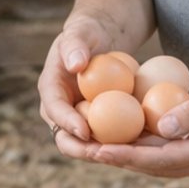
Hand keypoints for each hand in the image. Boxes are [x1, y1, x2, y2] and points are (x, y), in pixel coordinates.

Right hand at [37, 13, 114, 155]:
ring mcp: (78, 118)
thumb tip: (76, 64)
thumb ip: (75, 45)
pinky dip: (118, 145)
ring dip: (101, 154)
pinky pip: (106, 138)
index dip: (66, 122)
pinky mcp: (96, 123)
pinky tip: (138, 148)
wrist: (101, 40)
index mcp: (51, 88)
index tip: (85, 130)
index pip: (53, 109)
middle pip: (64, 138)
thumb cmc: (88, 32)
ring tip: (122, 156)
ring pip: (85, 145)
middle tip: (103, 153)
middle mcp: (60, 109)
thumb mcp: (81, 31)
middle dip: (80, 150)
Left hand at [88, 66, 188, 178]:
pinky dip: (145, 149)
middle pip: (153, 168)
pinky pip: (169, 156)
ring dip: (127, 157)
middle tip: (81, 150)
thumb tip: (161, 127)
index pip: (159, 159)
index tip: (96, 151)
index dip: (125, 156)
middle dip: (116, 160)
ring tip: (92, 147)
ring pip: (159, 165)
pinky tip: (122, 138)